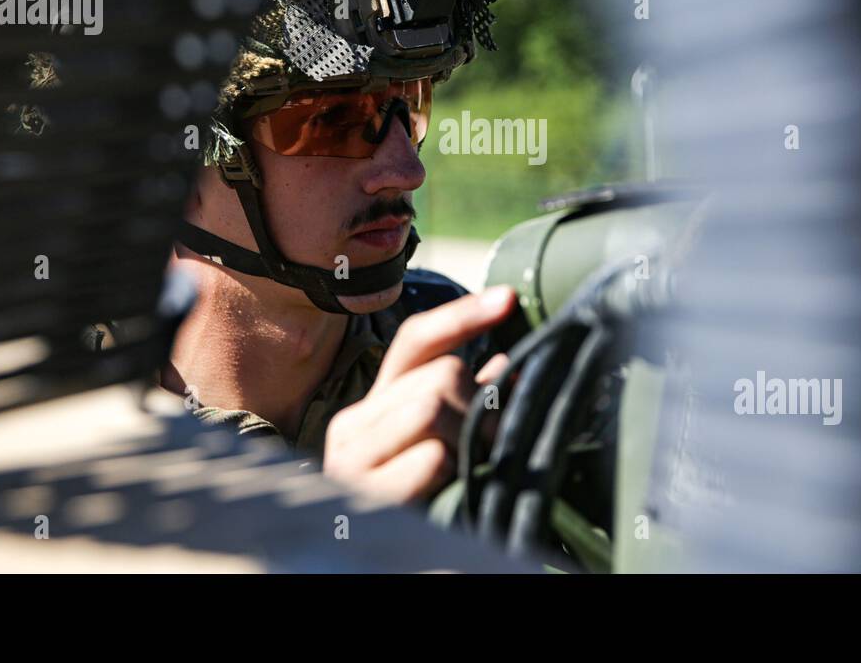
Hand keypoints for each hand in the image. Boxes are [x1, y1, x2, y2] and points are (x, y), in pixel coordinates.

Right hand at [321, 285, 514, 503]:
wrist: (357, 562)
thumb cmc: (413, 504)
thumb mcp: (436, 446)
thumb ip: (462, 404)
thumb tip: (503, 364)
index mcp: (374, 406)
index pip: (416, 340)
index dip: (463, 316)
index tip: (508, 299)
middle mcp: (354, 424)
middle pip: (439, 375)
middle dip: (478, 405)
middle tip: (486, 442)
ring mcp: (352, 460)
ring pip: (431, 405)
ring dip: (465, 436)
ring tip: (461, 469)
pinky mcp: (362, 494)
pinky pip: (427, 454)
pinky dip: (446, 465)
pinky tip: (442, 483)